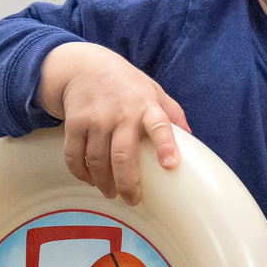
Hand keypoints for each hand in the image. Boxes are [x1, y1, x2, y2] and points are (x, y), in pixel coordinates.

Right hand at [40, 42, 189, 205]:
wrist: (85, 66)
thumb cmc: (127, 85)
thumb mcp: (155, 91)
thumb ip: (173, 113)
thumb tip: (192, 139)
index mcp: (147, 106)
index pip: (160, 125)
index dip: (165, 146)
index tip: (169, 165)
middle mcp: (121, 112)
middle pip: (122, 156)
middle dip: (127, 184)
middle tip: (131, 200)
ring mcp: (96, 118)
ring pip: (97, 161)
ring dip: (103, 182)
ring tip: (110, 192)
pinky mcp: (74, 123)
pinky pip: (74, 156)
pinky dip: (81, 173)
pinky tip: (89, 179)